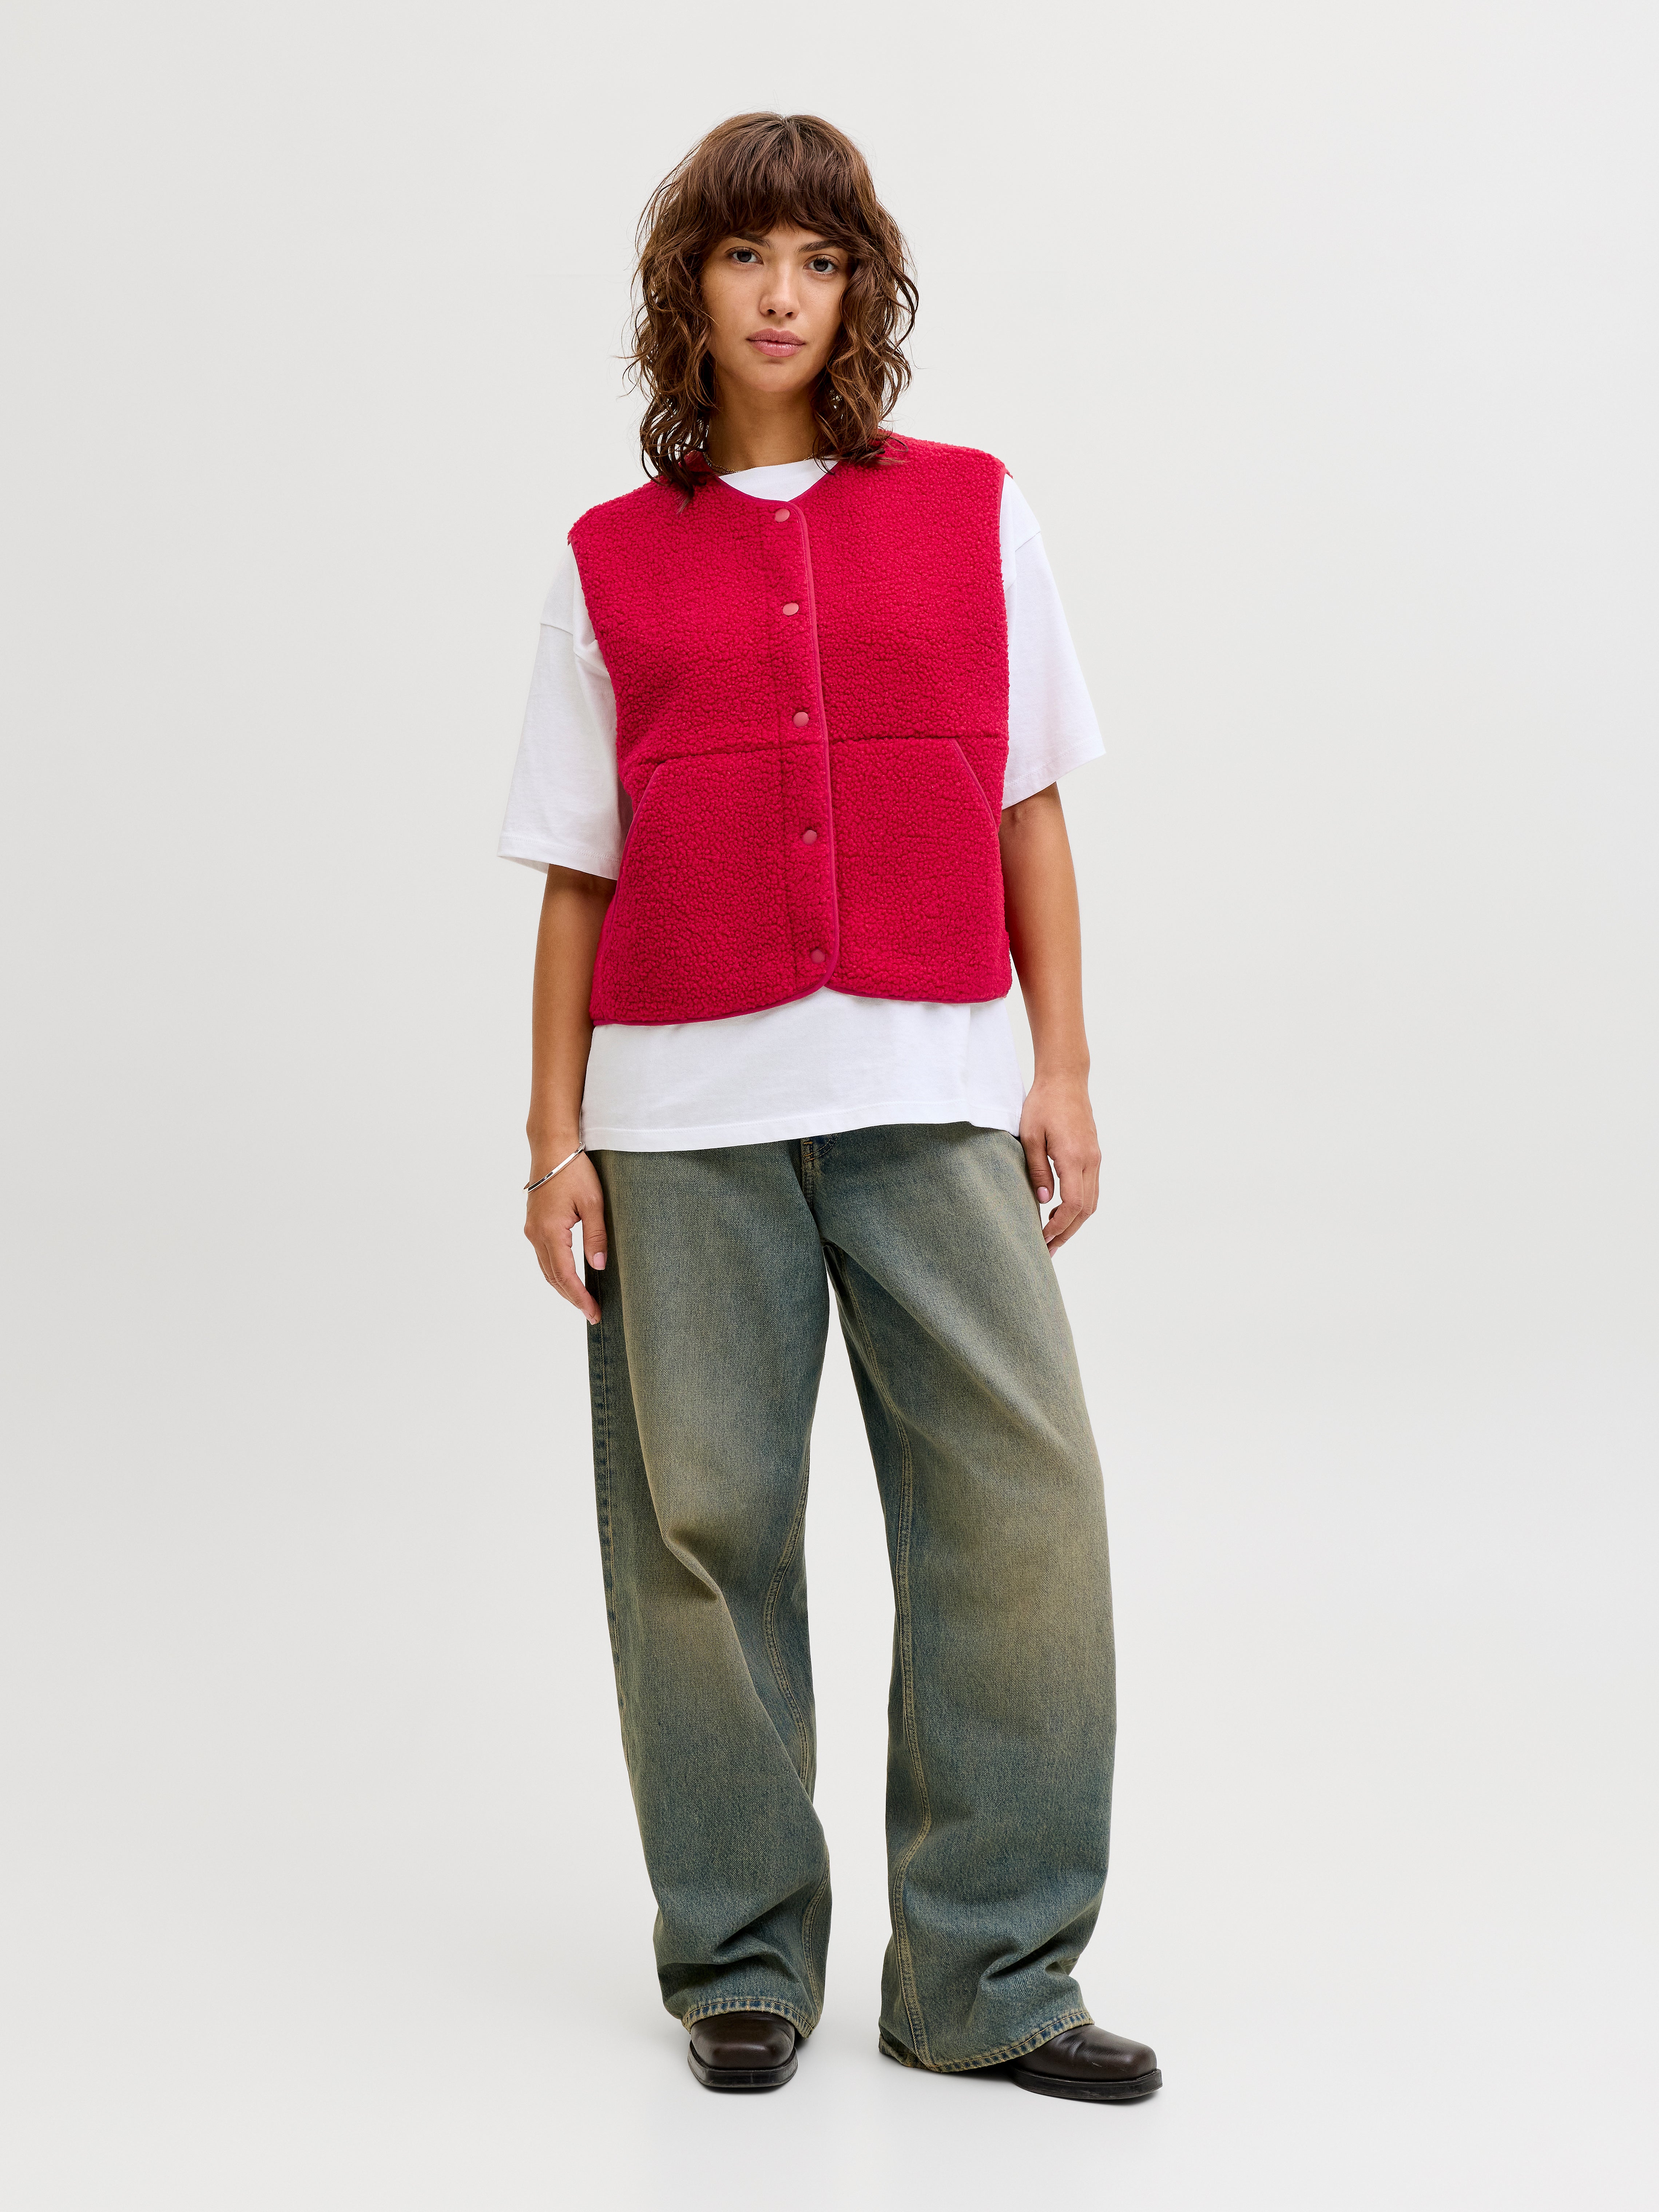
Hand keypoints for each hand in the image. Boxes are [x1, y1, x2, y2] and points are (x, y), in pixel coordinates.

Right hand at [524, 1152, 607, 1322]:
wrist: (552, 1148)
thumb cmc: (575, 1171)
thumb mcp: (594, 1203)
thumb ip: (596, 1236)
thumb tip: (599, 1265)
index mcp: (550, 1231)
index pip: (565, 1275)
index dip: (579, 1298)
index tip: (593, 1312)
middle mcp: (536, 1234)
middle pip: (553, 1277)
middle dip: (572, 1298)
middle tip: (592, 1313)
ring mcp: (532, 1229)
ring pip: (547, 1268)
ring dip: (563, 1287)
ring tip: (583, 1301)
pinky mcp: (534, 1224)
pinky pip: (544, 1256)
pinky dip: (557, 1271)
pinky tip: (570, 1277)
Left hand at [1019, 1074, 1100, 1253]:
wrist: (1065, 1080)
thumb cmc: (1043, 1104)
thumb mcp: (1030, 1137)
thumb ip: (1037, 1171)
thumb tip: (1043, 1202)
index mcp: (1073, 1157)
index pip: (1073, 1204)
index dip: (1059, 1226)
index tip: (1043, 1239)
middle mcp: (1090, 1161)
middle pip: (1085, 1209)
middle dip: (1067, 1232)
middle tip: (1048, 1250)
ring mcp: (1094, 1158)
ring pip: (1092, 1201)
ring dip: (1075, 1222)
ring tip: (1055, 1237)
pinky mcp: (1093, 1155)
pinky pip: (1091, 1189)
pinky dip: (1079, 1207)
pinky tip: (1063, 1213)